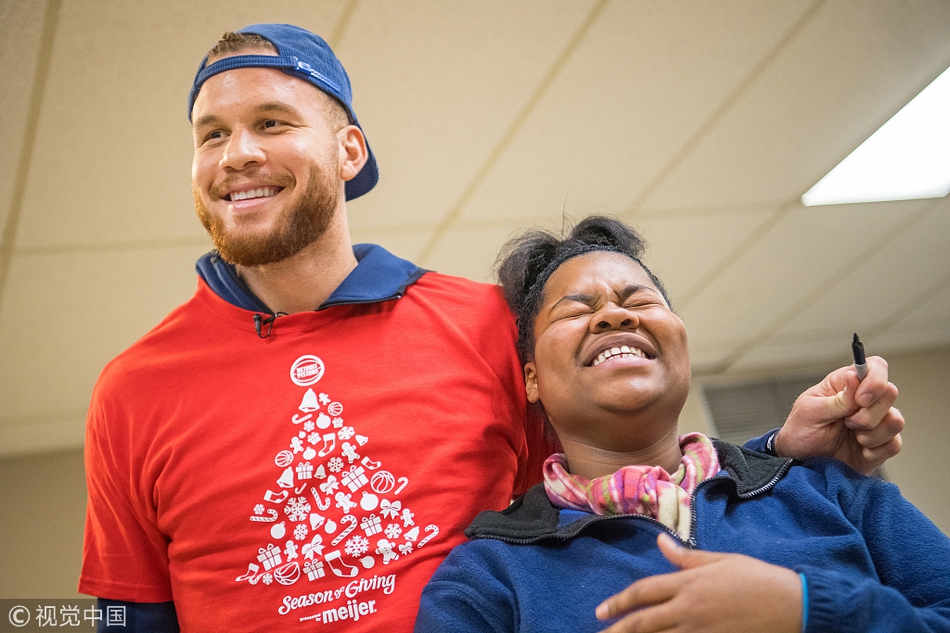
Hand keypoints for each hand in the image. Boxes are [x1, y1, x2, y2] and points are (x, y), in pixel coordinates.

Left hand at [595, 534, 800, 632]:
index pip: (644, 592)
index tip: (601, 611)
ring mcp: (701, 631)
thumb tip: (660, 542)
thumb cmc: (756, 577)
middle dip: (618, 630)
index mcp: (688, 584)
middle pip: (644, 622)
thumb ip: (685, 557)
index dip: (619, 602)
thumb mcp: (719, 560)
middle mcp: (689, 609)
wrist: (792, 604)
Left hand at [775, 356, 902, 474]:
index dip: (875, 380)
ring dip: (871, 434)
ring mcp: (877, 422)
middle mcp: (866, 400)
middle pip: (890, 393)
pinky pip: (894, 444)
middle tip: (847, 422)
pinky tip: (860, 451)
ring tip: (852, 437)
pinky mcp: (882, 444)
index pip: (875, 367)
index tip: (861, 399)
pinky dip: (875, 451)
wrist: (801, 460)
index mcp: (846, 384)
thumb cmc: (802, 431)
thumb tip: (854, 376)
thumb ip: (837, 398)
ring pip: (895, 421)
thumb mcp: (811, 411)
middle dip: (868, 414)